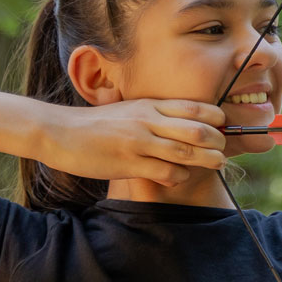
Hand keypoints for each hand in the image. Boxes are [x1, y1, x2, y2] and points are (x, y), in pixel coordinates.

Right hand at [40, 99, 227, 186]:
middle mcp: (147, 120)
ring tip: (218, 164)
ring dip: (207, 160)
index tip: (222, 128)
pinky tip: (178, 176)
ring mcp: (138, 141)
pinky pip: (165, 171)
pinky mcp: (128, 163)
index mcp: (149, 105)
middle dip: (218, 141)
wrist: (58, 132)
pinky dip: (179, 175)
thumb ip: (154, 116)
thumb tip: (183, 126)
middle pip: (198, 129)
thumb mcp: (129, 110)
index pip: (195, 106)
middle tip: (223, 151)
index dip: (216, 118)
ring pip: (186, 151)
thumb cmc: (96, 125)